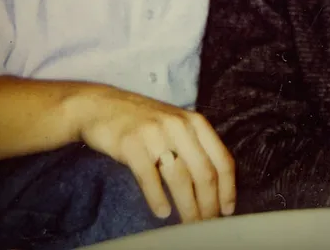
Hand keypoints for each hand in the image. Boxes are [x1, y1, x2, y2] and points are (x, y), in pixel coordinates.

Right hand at [75, 87, 234, 222]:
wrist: (101, 105)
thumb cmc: (144, 120)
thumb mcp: (176, 125)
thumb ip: (195, 147)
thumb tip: (214, 188)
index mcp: (196, 122)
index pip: (222, 159)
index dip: (228, 189)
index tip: (227, 210)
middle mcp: (180, 126)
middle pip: (204, 173)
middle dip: (208, 204)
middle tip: (206, 223)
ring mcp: (155, 134)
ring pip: (180, 178)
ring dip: (187, 207)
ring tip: (188, 225)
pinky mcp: (131, 144)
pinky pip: (150, 177)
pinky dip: (157, 199)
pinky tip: (162, 212)